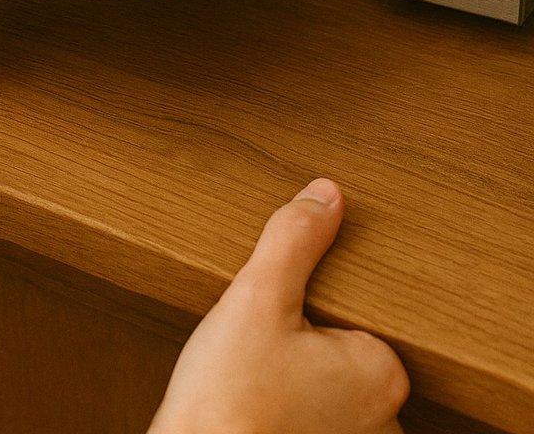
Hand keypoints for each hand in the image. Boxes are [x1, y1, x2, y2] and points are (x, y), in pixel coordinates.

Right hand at [147, 178, 408, 433]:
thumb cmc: (226, 405)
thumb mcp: (257, 298)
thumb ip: (294, 240)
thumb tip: (326, 195)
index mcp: (381, 373)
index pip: (360, 318)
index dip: (315, 308)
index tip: (285, 315)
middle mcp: (381, 422)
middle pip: (347, 358)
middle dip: (309, 347)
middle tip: (265, 349)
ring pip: (329, 395)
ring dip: (299, 383)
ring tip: (256, 378)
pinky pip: (312, 420)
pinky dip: (287, 411)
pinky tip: (254, 404)